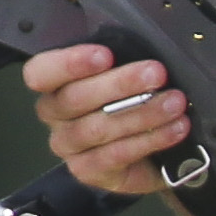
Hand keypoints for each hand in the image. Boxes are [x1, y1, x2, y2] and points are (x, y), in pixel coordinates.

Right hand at [23, 44, 192, 194]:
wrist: (153, 152)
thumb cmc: (135, 103)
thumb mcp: (130, 74)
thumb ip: (126, 57)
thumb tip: (150, 44)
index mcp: (57, 83)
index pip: (41, 72)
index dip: (69, 63)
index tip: (104, 55)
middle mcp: (56, 114)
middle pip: (74, 98)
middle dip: (120, 83)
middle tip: (156, 73)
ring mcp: (69, 145)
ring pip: (98, 128)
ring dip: (142, 113)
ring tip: (174, 103)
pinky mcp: (87, 170)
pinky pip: (114, 155)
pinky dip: (149, 140)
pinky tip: (173, 129)